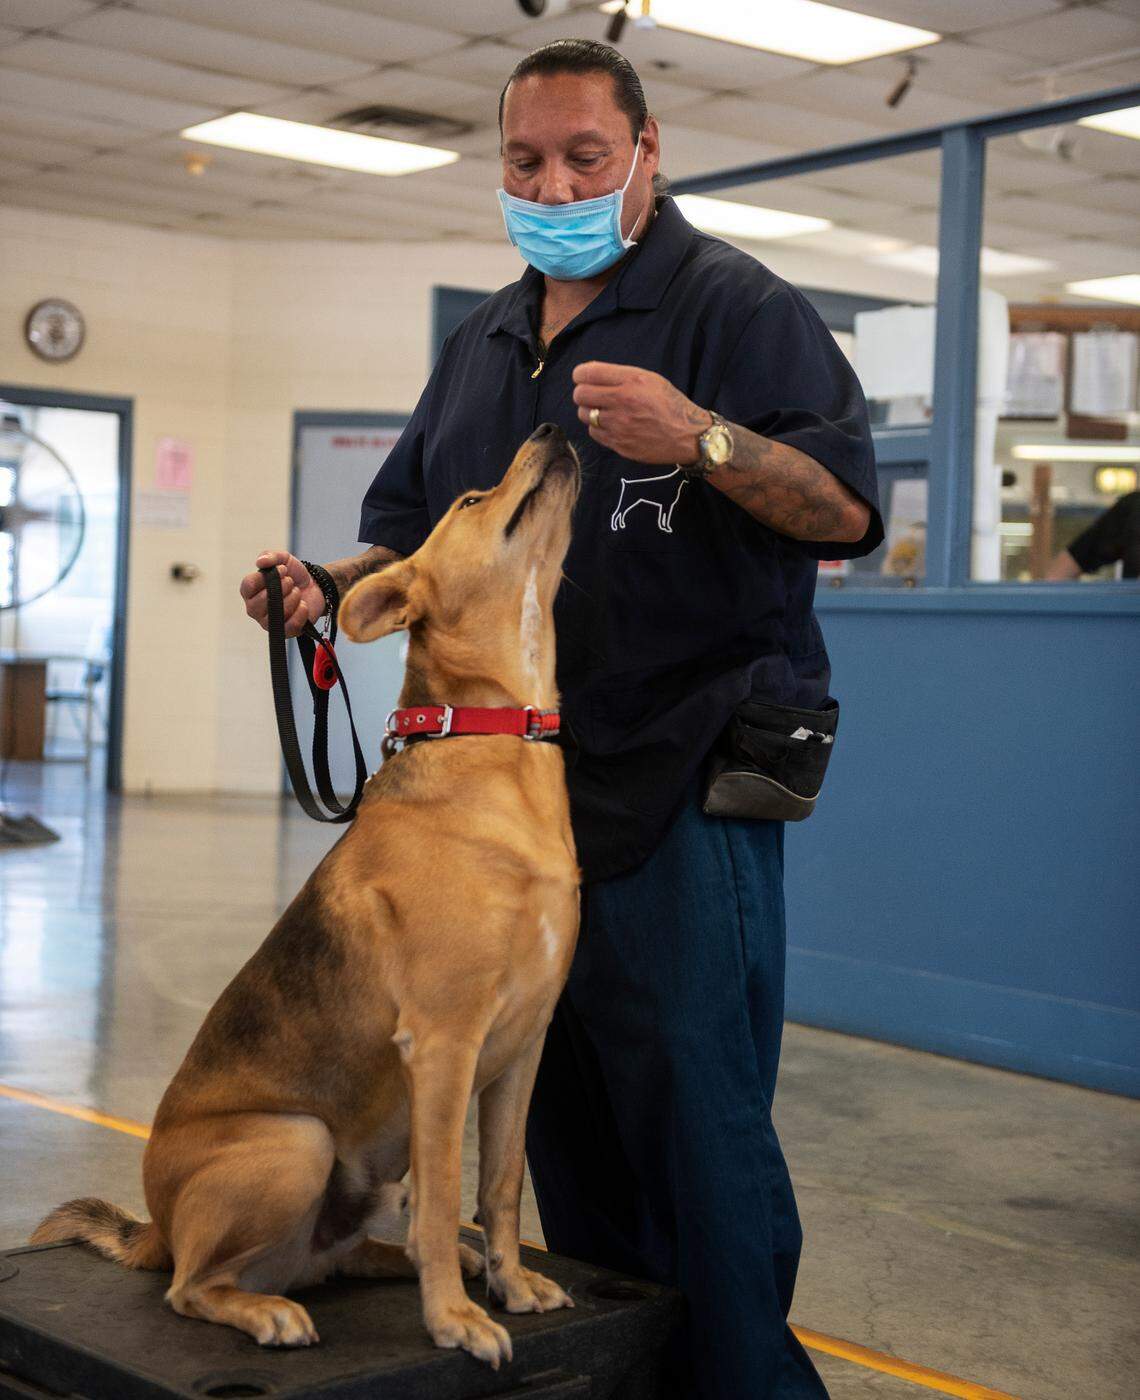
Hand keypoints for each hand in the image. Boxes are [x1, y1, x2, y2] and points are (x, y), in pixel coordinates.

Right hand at [239, 551, 324, 635]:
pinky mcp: (286, 631)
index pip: (248, 586)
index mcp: (250, 591)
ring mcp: (269, 622)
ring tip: (297, 592)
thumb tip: (260, 562)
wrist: (315, 587)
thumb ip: (271, 556)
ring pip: (276, 615)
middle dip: (280, 588)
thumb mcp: (283, 559)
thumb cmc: (293, 574)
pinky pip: (290, 626)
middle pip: (259, 603)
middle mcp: (255, 609)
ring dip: (292, 599)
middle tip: (290, 581)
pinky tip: (303, 604)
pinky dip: (300, 612)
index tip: (283, 569)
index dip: (265, 577)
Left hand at [572, 361, 711, 464]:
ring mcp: (619, 425)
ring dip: (590, 412)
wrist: (687, 436)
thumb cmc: (670, 404)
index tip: (582, 377)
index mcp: (631, 380)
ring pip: (584, 415)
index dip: (580, 374)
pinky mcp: (619, 444)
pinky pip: (594, 433)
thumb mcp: (651, 379)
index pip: (588, 372)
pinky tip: (612, 426)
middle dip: (583, 393)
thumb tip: (590, 375)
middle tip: (592, 396)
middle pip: (580, 394)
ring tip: (605, 411)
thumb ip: (621, 376)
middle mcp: (622, 401)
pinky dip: (599, 429)